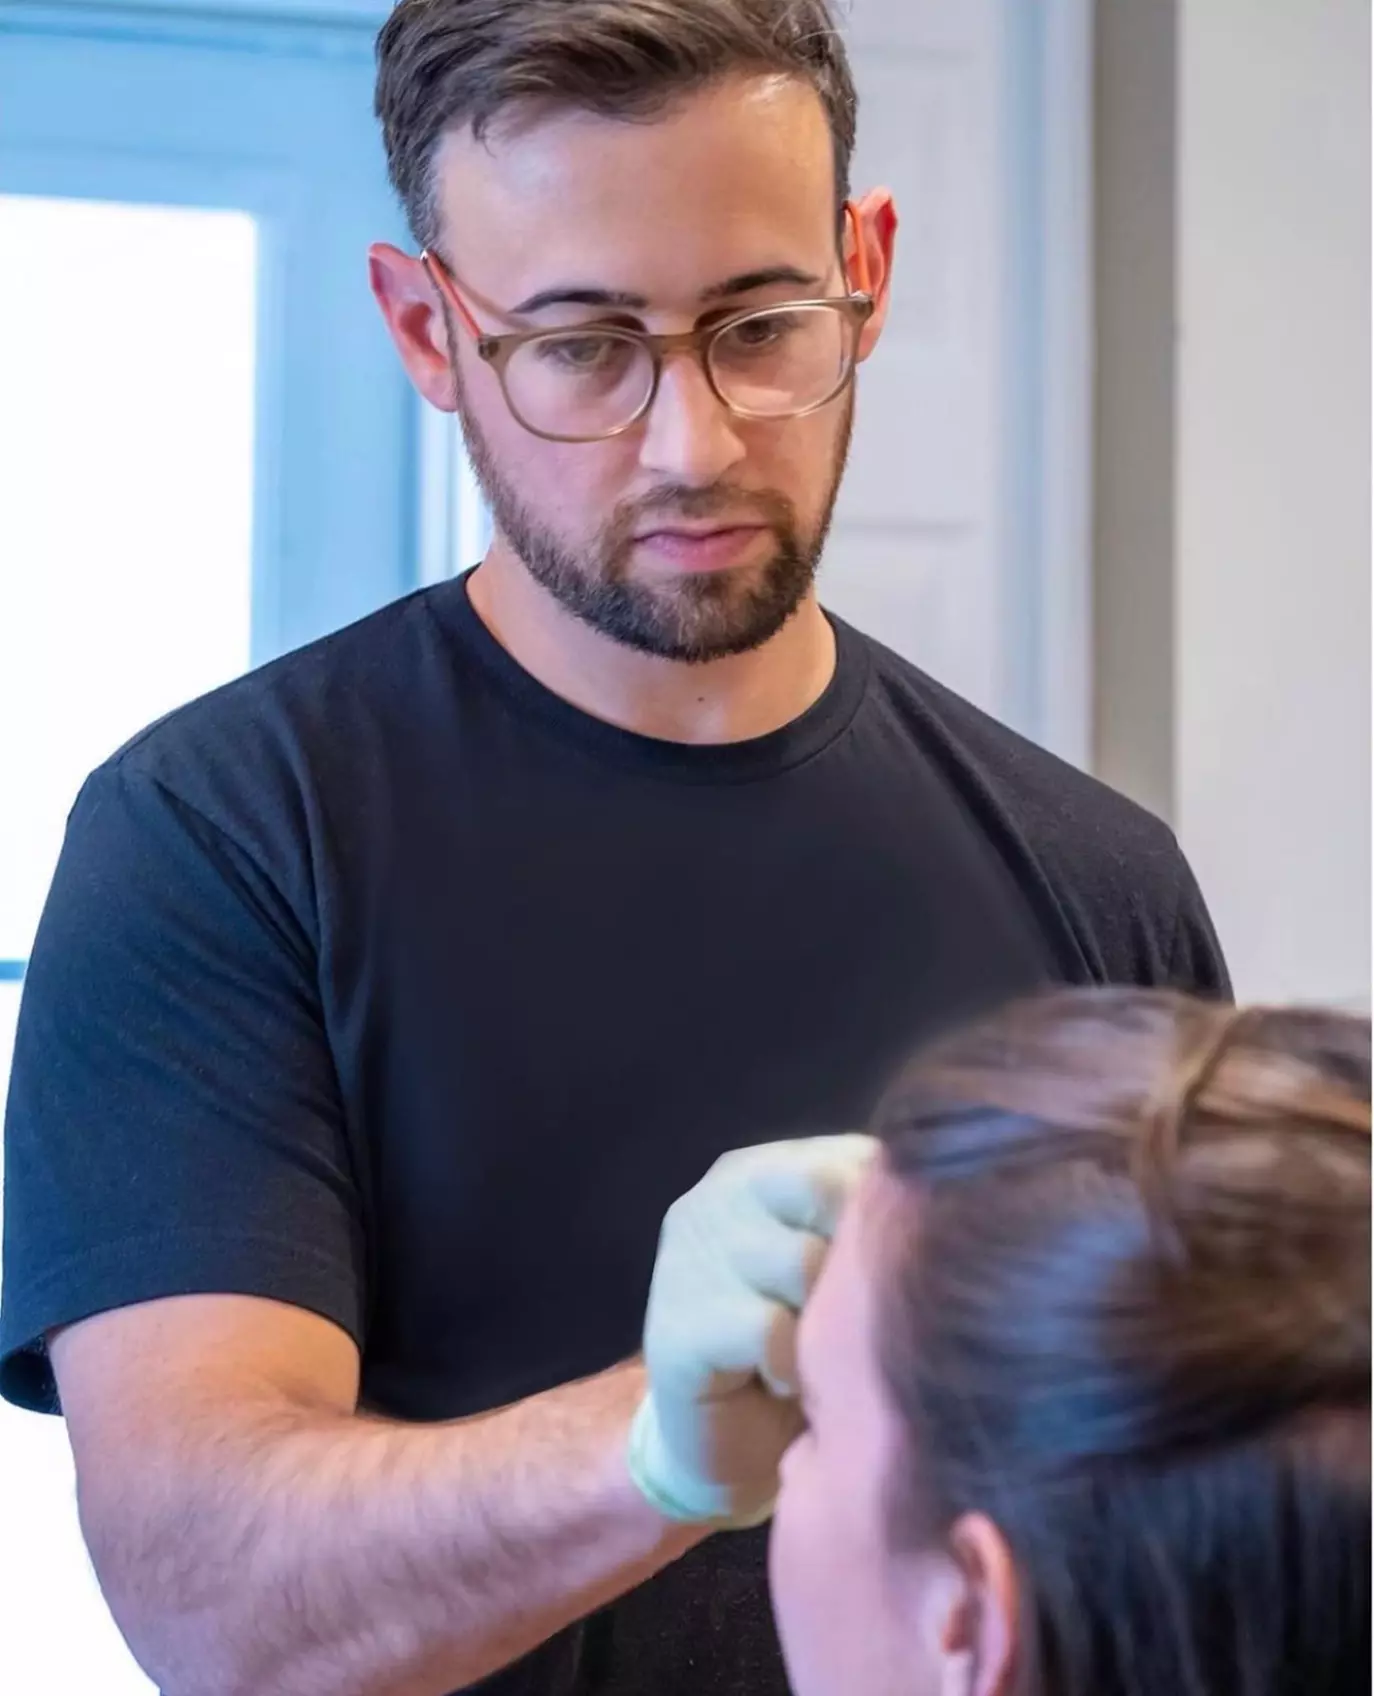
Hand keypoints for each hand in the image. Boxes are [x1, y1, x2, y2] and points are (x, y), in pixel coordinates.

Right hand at [627, 1133, 877, 1528]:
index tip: (898, 1267)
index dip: (884, 1211)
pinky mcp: (673, 1326)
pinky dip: (790, 1364)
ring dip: (822, 1320)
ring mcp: (685, 1257)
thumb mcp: (846, 1271)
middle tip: (847, 1314)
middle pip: (819, 1186)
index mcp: (764, 1171)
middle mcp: (718, 1196)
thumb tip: (943, 1196)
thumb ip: (872, 1222)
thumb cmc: (808, 1348)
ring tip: (814, 1352)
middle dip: (850, 1256)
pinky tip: (782, 1381)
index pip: (845, 1154)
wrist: (734, 1449)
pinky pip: (765, 1327)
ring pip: (797, 1259)